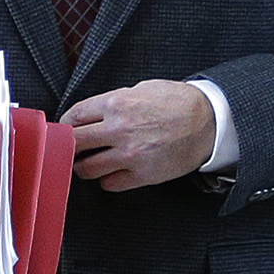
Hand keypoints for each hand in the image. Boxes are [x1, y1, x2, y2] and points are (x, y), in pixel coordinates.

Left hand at [64, 81, 214, 190]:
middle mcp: (119, 129)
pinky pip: (109, 184)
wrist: (208, 121)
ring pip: (86, 169)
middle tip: (74, 148)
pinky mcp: (142, 175)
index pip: (73, 117)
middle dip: (71, 146)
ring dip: (85, 166)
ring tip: (91, 162)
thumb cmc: (176, 102)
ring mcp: (130, 155)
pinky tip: (114, 171)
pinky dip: (108, 179)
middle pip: (75, 143)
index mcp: (116, 103)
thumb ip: (112, 102)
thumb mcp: (140, 89)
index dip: (66, 125)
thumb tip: (89, 115)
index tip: (66, 130)